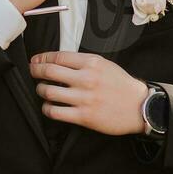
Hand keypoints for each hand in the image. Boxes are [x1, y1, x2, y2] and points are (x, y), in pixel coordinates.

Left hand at [29, 51, 147, 135]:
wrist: (139, 106)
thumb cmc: (121, 85)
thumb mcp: (105, 65)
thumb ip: (83, 62)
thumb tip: (59, 61)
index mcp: (92, 63)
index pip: (59, 57)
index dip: (43, 58)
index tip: (36, 60)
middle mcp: (86, 79)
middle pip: (50, 71)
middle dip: (36, 71)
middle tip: (33, 72)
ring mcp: (84, 98)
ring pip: (49, 91)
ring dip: (40, 90)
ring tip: (42, 90)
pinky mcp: (84, 116)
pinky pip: (56, 111)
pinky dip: (47, 108)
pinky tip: (48, 106)